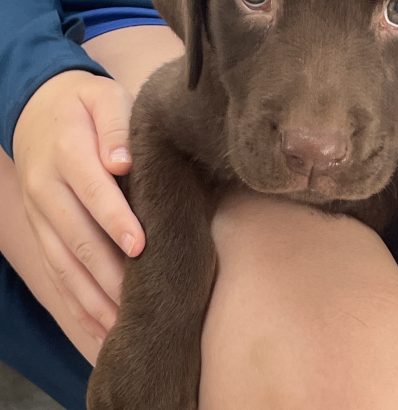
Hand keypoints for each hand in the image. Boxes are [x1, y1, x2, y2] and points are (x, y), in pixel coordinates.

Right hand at [13, 70, 145, 342]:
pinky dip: (75, 303)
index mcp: (67, 152)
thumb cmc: (86, 106)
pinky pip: (56, 272)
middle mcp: (48, 189)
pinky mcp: (41, 232)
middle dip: (108, 274)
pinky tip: (96, 328)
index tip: (139, 245)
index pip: (93, 191)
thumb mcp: (104, 99)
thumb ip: (115, 127)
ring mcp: (40, 215)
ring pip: (65, 264)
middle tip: (138, 303)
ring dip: (92, 299)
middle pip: (78, 237)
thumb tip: (122, 162)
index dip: (115, 219)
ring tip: (121, 329)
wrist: (37, 108)